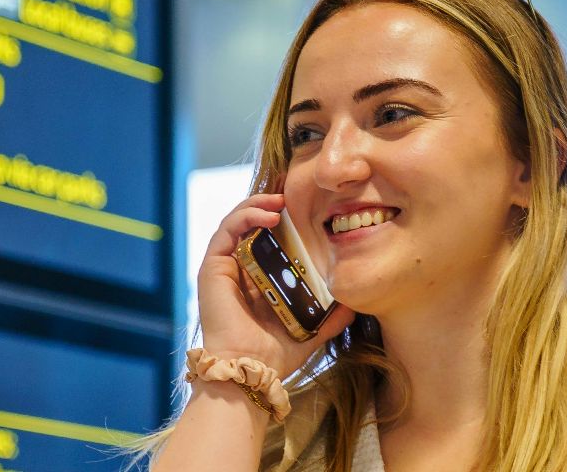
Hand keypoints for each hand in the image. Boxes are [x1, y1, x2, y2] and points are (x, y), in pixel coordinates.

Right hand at [196, 193, 355, 380]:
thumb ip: (331, 317)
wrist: (251, 370)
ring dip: (258, 205)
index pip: (267, 240)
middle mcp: (238, 270)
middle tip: (293, 197)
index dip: (283, 222)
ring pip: (236, 222)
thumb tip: (354, 304)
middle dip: (270, 206)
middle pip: (251, 226)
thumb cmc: (275, 355)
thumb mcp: (311, 330)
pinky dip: (246, 216)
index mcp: (257, 281)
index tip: (304, 210)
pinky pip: (227, 231)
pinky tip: (269, 216)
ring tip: (281, 202)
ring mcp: (223, 267)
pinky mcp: (212, 267)